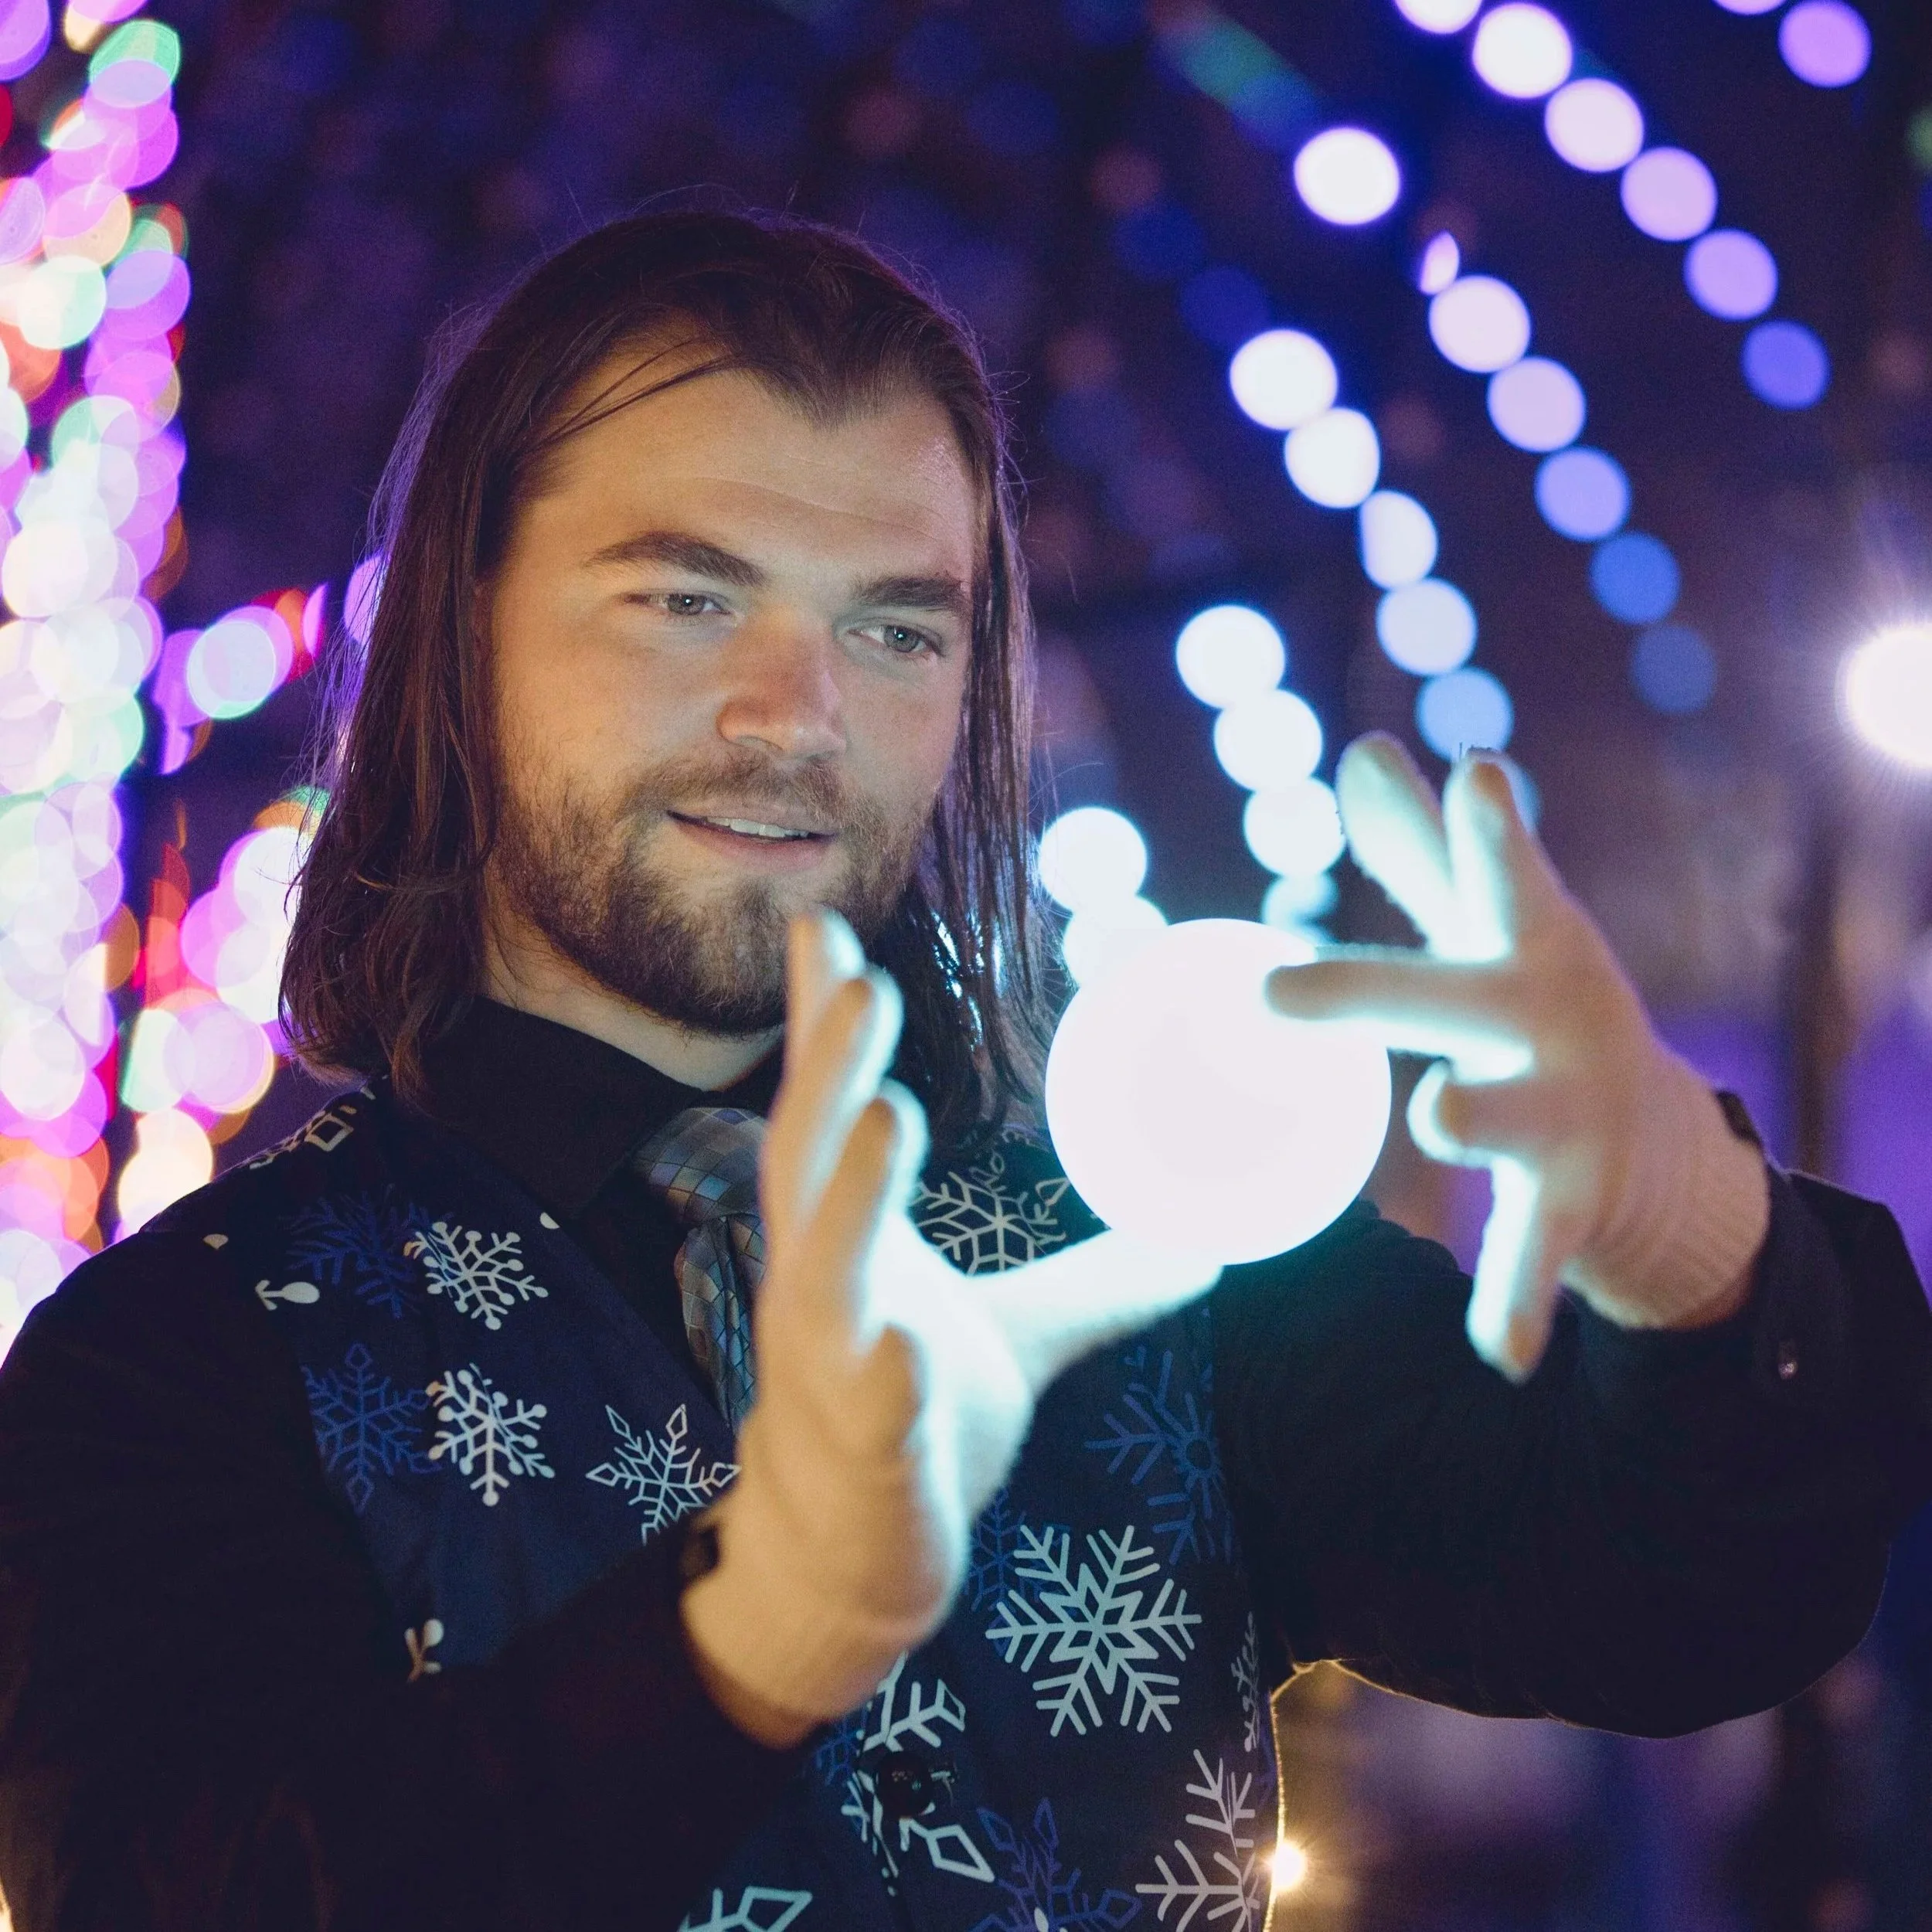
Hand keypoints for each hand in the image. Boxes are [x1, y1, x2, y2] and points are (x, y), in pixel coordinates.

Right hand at [681, 911, 1220, 1740]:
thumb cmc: (903, 1422)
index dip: (821, 1026)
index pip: (825, 1113)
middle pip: (810, 1166)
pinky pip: (872, 1419)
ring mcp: (828, 1377)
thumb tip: (1201, 1240)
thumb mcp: (1011, 1336)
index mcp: (841, 1243)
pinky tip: (908, 1350)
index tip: (821, 927)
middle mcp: (818, 1291)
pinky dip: (886, 1383)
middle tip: (864, 983)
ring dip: (851, 1195)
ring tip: (888, 1111)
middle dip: (829, 1072)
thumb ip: (1093, 1282)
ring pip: (825, 1276)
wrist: (844, 1567)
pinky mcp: (862, 1462)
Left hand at [1265, 734, 1767, 1382]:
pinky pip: (1533, 1251)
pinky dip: (1518, 1299)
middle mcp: (1546, 1022)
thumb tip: (1366, 751)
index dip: (1486, 830)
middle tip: (1277, 991)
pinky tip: (1499, 1353)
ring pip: (1507, 1122)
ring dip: (1474, 1121)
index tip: (1473, 774)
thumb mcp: (1497, 923)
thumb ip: (1425, 849)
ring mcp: (1565, 1113)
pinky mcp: (1573, 1199)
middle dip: (1370, 991)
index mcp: (1520, 945)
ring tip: (1435, 1120)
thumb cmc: (1539, 1001)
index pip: (1498, 876)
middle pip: (1451, 999)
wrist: (1654, 1134)